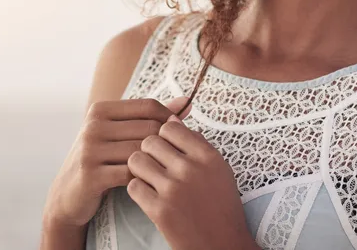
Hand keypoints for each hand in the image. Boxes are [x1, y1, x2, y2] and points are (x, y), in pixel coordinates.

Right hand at [43, 97, 188, 228]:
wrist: (68, 194)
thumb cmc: (101, 160)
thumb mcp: (119, 134)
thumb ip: (151, 117)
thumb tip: (186, 101)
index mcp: (100, 110)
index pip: (148, 106)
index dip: (169, 119)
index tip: (177, 135)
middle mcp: (93, 126)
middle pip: (148, 128)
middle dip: (165, 143)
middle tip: (176, 157)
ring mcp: (90, 150)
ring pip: (141, 151)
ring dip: (156, 162)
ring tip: (164, 171)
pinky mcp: (91, 175)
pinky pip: (130, 174)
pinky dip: (144, 178)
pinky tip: (148, 183)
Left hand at [126, 98, 256, 249]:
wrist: (223, 246)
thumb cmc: (221, 207)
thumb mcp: (218, 170)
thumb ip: (196, 143)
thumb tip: (171, 119)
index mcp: (208, 156)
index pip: (170, 127)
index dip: (163, 137)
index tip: (166, 150)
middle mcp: (191, 169)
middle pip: (150, 141)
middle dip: (148, 152)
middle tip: (155, 166)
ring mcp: (174, 189)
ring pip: (136, 160)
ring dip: (139, 169)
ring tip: (149, 179)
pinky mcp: (160, 210)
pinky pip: (133, 186)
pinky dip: (137, 191)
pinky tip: (148, 197)